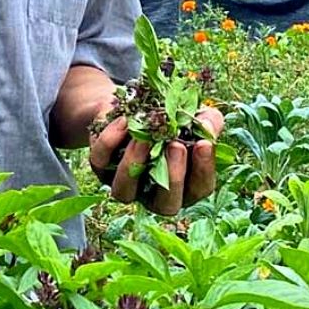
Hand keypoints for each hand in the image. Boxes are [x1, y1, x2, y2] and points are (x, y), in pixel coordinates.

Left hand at [88, 105, 221, 214]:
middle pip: (165, 205)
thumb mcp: (194, 114)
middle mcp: (153, 193)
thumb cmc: (170, 117)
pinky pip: (101, 162)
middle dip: (173, 177)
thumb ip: (209, 121)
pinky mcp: (100, 168)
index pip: (199, 190)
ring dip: (135, 164)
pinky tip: (124, 121)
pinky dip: (111, 141)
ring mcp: (125, 184)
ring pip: (124, 192)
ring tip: (144, 137)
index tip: (204, 144)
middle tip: (176, 146)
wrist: (131, 103)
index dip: (203, 171)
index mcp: (184, 185)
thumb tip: (207, 127)